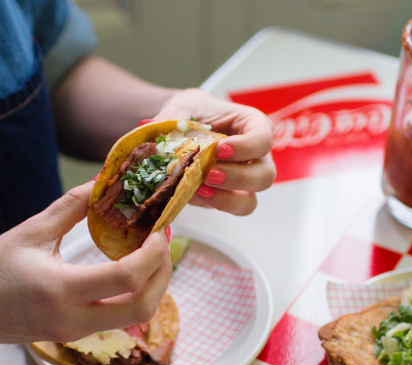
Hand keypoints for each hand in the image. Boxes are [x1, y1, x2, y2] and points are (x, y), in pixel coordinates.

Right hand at [0, 181, 172, 344]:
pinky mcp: (75, 335)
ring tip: (149, 252)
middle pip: (143, 307)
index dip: (153, 253)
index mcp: (60, 290)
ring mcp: (75, 332)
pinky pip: (118, 318)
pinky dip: (134, 294)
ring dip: (152, 286)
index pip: (127, 278)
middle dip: (163, 273)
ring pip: (135, 317)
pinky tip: (129, 268)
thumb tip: (105, 180)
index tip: (159, 228)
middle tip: (162, 241)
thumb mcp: (30, 231)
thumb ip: (73, 206)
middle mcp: (72, 319)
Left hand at [149, 89, 275, 215]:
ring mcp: (243, 181)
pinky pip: (229, 208)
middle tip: (209, 174)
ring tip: (200, 189)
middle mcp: (255, 157)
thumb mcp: (182, 108)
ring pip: (250, 200)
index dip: (246, 147)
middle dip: (237, 178)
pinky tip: (193, 195)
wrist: (181, 128)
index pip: (263, 138)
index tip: (220, 149)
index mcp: (253, 126)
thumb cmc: (191, 113)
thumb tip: (147, 127)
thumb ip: (169, 118)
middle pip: (264, 176)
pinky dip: (213, 205)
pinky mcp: (227, 197)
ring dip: (226, 199)